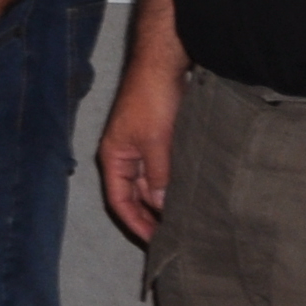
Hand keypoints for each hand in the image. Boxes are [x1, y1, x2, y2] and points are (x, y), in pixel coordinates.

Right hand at [95, 65, 177, 243]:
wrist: (163, 62)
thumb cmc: (152, 99)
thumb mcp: (156, 142)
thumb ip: (159, 176)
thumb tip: (161, 206)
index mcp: (114, 157)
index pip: (119, 201)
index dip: (134, 224)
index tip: (155, 243)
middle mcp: (125, 155)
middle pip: (136, 194)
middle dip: (152, 215)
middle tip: (176, 236)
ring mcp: (142, 145)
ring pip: (152, 181)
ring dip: (165, 198)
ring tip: (187, 218)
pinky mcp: (159, 137)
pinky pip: (164, 168)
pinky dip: (174, 181)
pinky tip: (191, 191)